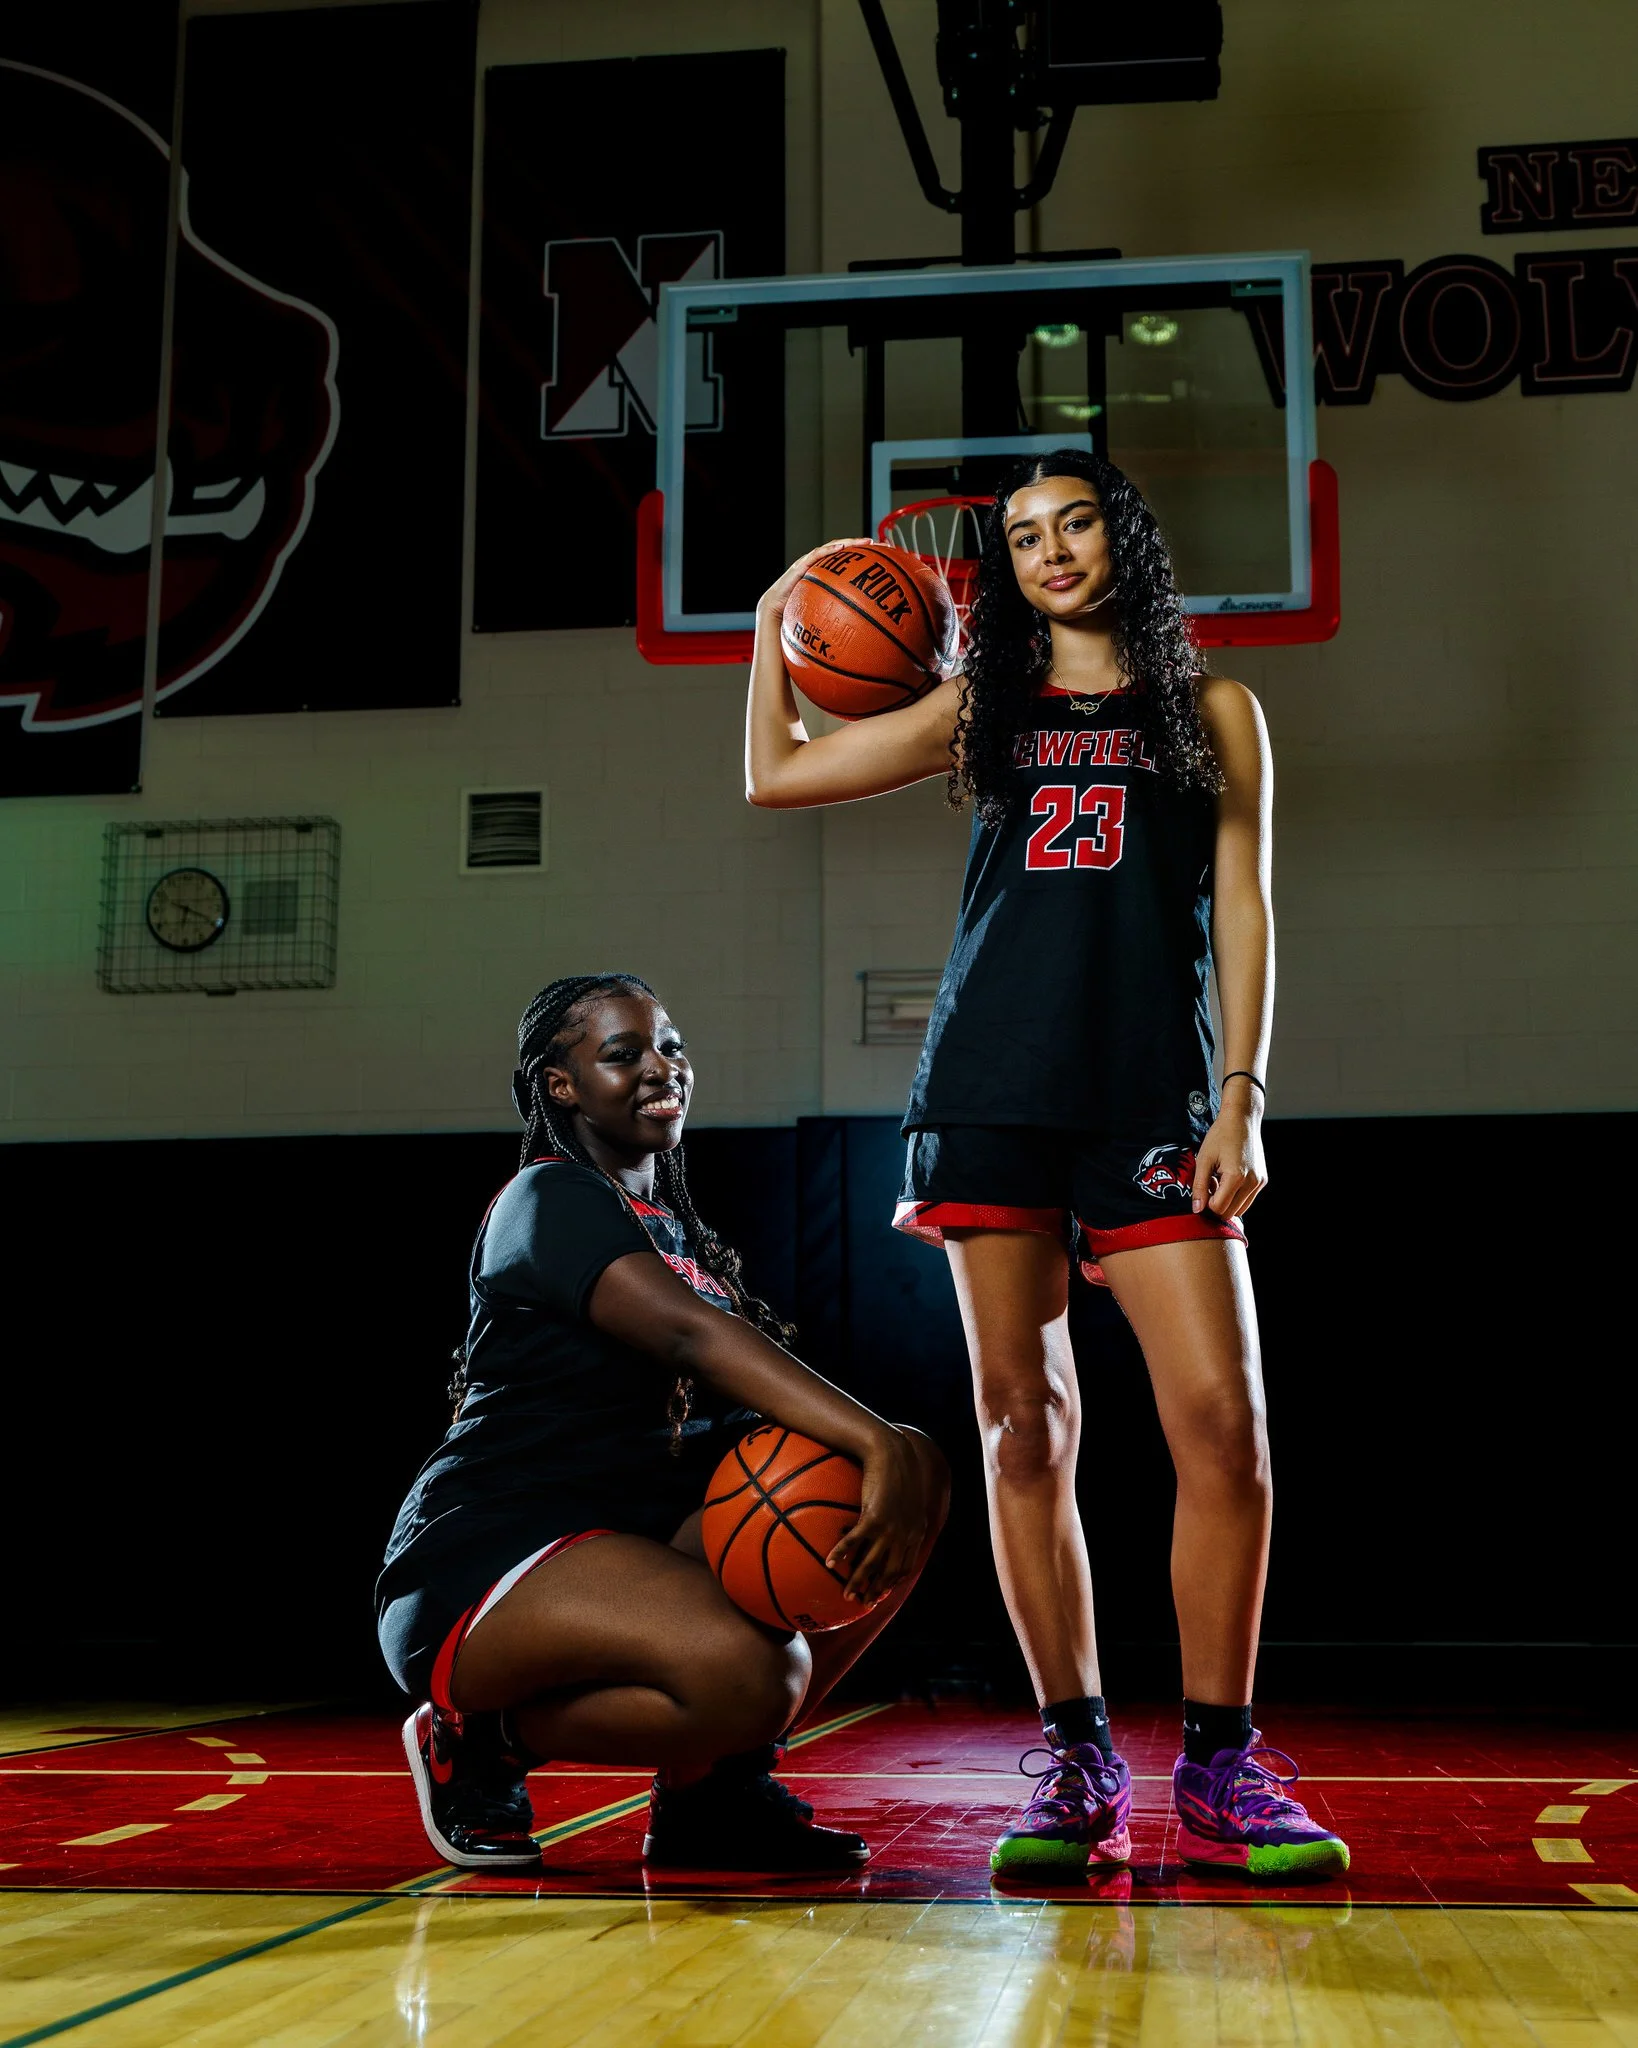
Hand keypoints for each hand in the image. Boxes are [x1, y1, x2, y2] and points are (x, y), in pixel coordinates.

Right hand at [757, 539, 870, 622]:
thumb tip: (858, 630)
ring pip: (832, 548)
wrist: (775, 608)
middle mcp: (819, 564)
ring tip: (865, 542)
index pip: (846, 560)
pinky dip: (829, 550)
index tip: (882, 556)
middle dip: (861, 545)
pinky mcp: (800, 565)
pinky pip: (816, 555)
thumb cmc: (797, 611)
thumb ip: (837, 613)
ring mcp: (810, 562)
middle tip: (880, 544)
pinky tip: (842, 548)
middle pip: (843, 549)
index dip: (863, 556)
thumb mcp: (822, 612)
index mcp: (825, 573)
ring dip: (849, 543)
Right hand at [826, 1426, 927, 1606]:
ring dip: (859, 1581)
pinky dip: (842, 1555)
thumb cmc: (897, 1469)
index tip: (881, 1592)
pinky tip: (830, 1563)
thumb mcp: (908, 1495)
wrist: (893, 1452)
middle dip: (877, 1590)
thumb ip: (903, 1513)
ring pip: (872, 1563)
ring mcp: (891, 1528)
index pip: (905, 1566)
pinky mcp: (875, 1518)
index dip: (892, 1582)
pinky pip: (855, 1542)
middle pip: (890, 1571)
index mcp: (916, 1531)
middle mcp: (905, 1534)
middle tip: (863, 1603)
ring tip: (847, 1594)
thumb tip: (886, 1522)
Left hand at [1190, 1091, 1266, 1220]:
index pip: (1219, 1208)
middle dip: (1217, 1205)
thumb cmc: (1221, 1135)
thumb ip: (1199, 1186)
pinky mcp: (1262, 1180)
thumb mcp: (1204, 1160)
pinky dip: (1236, 1197)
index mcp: (1236, 1177)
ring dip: (1227, 1202)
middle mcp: (1252, 1182)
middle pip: (1231, 1213)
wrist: (1241, 1119)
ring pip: (1241, 1209)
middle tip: (1209, 1185)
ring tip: (1218, 1182)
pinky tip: (1228, 1180)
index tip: (1201, 1190)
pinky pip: (1247, 1199)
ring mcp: (1259, 1182)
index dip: (1206, 1204)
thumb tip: (1197, 1209)